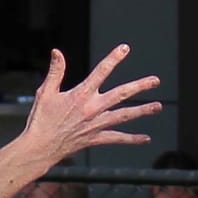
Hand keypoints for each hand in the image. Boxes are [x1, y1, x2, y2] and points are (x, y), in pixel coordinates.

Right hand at [21, 46, 161, 164]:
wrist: (39, 148)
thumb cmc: (40, 120)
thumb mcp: (45, 93)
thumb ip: (55, 72)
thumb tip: (57, 52)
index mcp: (81, 95)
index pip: (101, 72)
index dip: (114, 59)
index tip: (125, 49)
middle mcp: (92, 109)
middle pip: (121, 94)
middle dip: (140, 86)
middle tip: (155, 81)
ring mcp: (96, 125)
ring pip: (124, 116)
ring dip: (142, 111)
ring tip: (158, 107)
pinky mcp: (95, 139)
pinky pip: (117, 138)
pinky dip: (132, 139)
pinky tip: (145, 138)